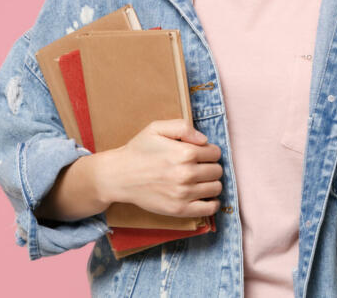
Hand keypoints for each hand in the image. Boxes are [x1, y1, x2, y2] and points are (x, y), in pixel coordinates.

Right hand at [105, 119, 222, 217]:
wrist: (119, 176)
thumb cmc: (138, 150)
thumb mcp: (157, 128)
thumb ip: (183, 127)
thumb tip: (204, 139)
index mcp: (185, 152)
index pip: (215, 153)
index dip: (209, 151)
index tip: (201, 153)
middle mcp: (186, 174)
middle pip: (217, 171)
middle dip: (211, 166)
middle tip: (199, 167)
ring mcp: (183, 194)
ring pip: (216, 188)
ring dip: (212, 183)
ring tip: (200, 180)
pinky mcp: (179, 209)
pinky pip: (209, 209)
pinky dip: (212, 203)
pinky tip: (205, 196)